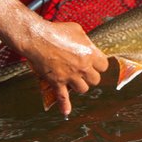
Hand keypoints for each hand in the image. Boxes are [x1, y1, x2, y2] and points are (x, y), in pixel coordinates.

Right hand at [0, 0, 108, 117]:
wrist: (37, 38)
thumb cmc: (57, 31)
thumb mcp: (77, 30)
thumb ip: (86, 41)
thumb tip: (89, 46)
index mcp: (89, 54)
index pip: (104, 65)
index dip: (100, 64)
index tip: (95, 62)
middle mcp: (82, 67)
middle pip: (95, 79)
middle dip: (91, 75)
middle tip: (84, 70)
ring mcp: (69, 76)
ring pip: (83, 89)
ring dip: (81, 85)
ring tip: (76, 80)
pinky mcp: (57, 82)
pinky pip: (62, 97)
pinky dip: (64, 105)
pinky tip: (66, 112)